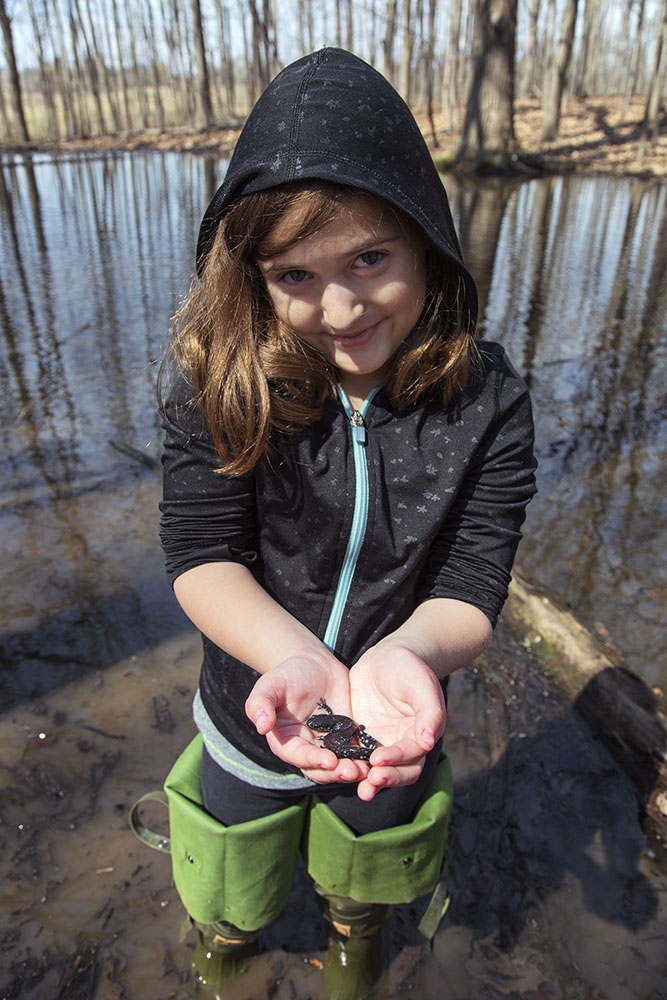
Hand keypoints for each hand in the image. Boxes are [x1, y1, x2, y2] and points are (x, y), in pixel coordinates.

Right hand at [245, 652, 368, 783]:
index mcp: (286, 742)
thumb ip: (260, 703)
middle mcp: (307, 750)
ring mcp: (328, 747)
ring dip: (353, 770)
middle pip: (321, 769)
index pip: (298, 756)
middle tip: (355, 771)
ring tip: (367, 770)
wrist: (313, 664)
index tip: (330, 760)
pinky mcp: (347, 740)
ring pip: (340, 766)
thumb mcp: (271, 684)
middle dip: (337, 772)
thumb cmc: (287, 674)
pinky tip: (379, 757)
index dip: (313, 760)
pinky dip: (366, 758)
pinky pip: (356, 753)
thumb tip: (260, 724)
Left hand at [349, 642, 445, 800]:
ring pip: (376, 770)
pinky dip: (349, 765)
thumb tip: (428, 743)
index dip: (397, 760)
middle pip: (399, 771)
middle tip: (368, 784)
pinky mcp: (360, 738)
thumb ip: (429, 712)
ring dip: (368, 781)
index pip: (412, 756)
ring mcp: (380, 743)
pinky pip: (355, 756)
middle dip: (385, 780)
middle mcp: (402, 744)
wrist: (385, 657)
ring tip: (358, 788)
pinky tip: (337, 769)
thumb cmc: (409, 668)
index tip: (378, 760)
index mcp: (420, 735)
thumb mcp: (422, 685)